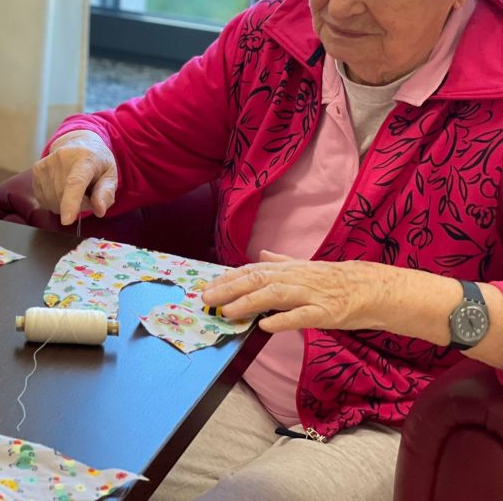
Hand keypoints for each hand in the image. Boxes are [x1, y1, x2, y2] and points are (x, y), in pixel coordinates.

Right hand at [32, 129, 117, 225]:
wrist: (78, 143)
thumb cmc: (97, 163)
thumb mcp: (110, 175)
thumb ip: (106, 192)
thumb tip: (100, 210)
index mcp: (85, 158)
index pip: (76, 182)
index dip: (71, 202)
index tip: (67, 221)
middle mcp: (62, 157)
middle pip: (65, 196)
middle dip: (78, 205)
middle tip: (87, 195)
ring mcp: (46, 163)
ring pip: (53, 201)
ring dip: (65, 204)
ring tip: (74, 190)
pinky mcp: (36, 170)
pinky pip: (44, 199)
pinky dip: (54, 201)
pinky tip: (62, 190)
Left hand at [201, 250, 405, 333]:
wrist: (373, 288)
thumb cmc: (336, 280)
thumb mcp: (306, 267)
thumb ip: (281, 262)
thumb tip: (260, 254)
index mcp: (289, 268)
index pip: (252, 270)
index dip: (228, 278)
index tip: (207, 286)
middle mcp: (296, 277)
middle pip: (258, 279)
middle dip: (229, 288)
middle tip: (207, 298)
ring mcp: (311, 294)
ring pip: (275, 294)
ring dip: (248, 302)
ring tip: (227, 311)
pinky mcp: (326, 312)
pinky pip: (301, 316)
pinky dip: (282, 320)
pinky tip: (264, 325)